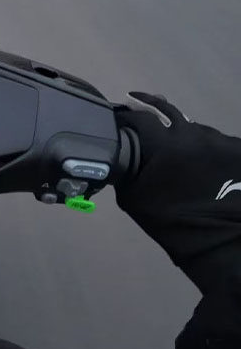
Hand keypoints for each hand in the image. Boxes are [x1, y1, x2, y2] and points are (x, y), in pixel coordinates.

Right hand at [115, 92, 240, 280]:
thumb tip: (122, 152)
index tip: (118, 119)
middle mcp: (191, 132)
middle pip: (167, 111)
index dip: (126, 115)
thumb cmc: (168, 219)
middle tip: (140, 109)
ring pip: (193, 128)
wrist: (218, 239)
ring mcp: (218, 139)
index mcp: (162, 142)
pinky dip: (205, 149)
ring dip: (182, 136)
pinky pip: (215, 142)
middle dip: (151, 110)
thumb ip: (125, 167)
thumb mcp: (131, 195)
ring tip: (178, 152)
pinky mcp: (237, 148)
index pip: (138, 115)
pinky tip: (202, 165)